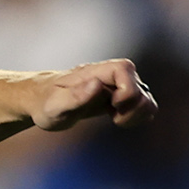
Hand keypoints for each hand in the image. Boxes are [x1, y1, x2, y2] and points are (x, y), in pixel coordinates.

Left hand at [29, 60, 155, 132]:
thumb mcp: (54, 106)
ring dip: (137, 114)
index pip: (125, 69)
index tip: (112, 106)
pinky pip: (142, 104)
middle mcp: (111, 75)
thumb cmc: (45, 104)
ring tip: (116, 119)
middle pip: (141, 86)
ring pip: (146, 98)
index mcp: (96, 72)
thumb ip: (75, 96)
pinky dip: (137, 116)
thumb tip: (97, 84)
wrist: (42, 101)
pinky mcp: (119, 97)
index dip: (127, 90)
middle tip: (113, 118)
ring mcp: (117, 86)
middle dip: (133, 108)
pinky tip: (118, 119)